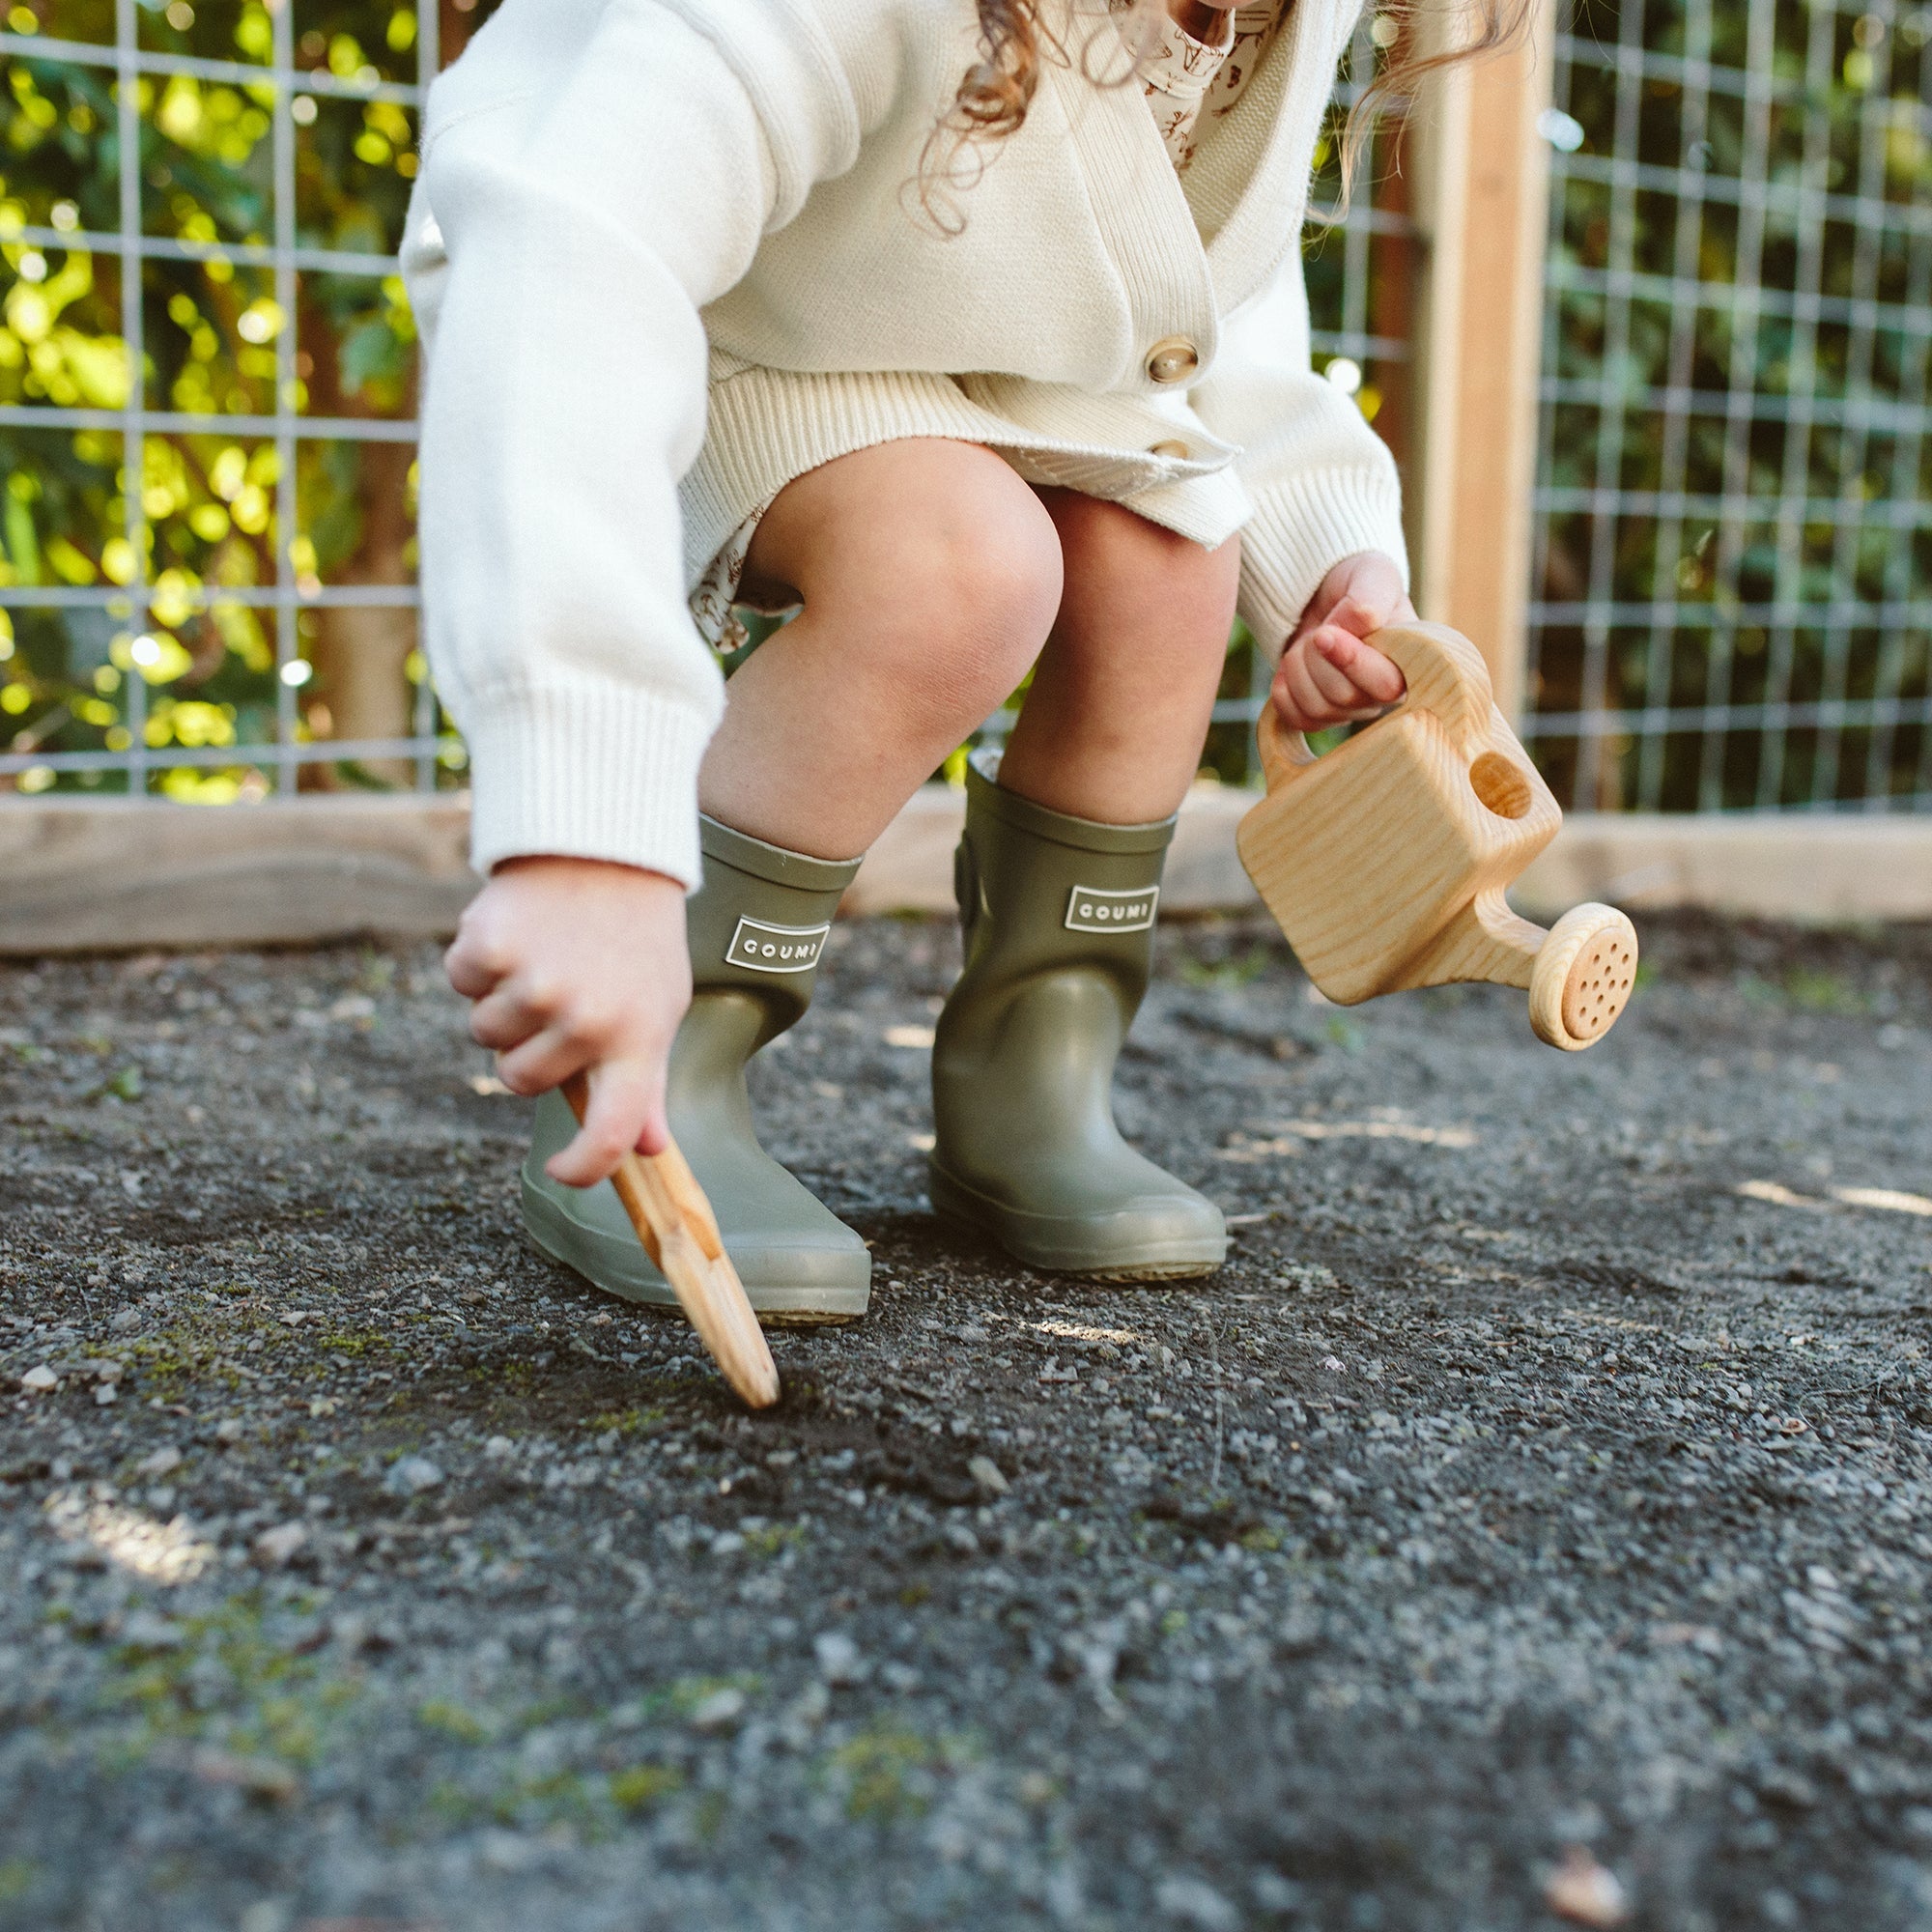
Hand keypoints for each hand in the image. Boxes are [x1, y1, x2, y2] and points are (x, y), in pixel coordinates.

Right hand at [444, 856, 690, 1186]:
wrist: (607, 846)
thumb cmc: (636, 937)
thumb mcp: (659, 1005)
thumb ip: (645, 1080)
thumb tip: (647, 1148)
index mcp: (637, 1040)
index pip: (610, 1132)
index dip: (584, 1167)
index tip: (564, 1171)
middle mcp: (587, 1020)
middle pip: (520, 1080)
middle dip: (528, 1048)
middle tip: (560, 995)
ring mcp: (536, 985)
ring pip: (485, 1034)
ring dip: (501, 1002)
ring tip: (543, 956)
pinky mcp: (491, 948)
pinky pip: (461, 983)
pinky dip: (477, 962)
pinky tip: (517, 931)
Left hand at [1272, 551, 1414, 732]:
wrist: (1326, 591)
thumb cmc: (1359, 582)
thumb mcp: (1373, 574)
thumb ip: (1370, 600)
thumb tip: (1355, 627)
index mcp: (1407, 661)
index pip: (1386, 684)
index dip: (1350, 662)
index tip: (1324, 633)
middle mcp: (1383, 693)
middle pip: (1342, 696)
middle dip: (1316, 656)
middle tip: (1318, 630)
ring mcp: (1353, 709)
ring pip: (1316, 709)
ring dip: (1297, 669)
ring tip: (1306, 643)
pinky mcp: (1322, 715)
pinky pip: (1297, 719)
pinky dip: (1283, 692)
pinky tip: (1289, 668)